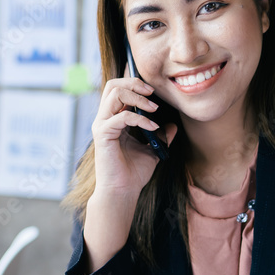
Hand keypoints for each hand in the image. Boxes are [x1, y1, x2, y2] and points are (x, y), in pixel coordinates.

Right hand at [90, 77, 176, 199]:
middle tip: (152, 93)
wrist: (123, 191)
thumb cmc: (133, 172)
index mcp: (113, 119)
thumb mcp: (152, 149)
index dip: (135, 84)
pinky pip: (122, 117)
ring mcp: (102, 125)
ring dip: (138, 97)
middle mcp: (104, 119)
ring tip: (154, 108)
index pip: (118, 89)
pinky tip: (153, 127)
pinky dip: (140, 118)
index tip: (154, 91)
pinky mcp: (103, 134)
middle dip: (134, 83)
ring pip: (114, 94)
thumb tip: (173, 125)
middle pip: (113, 85)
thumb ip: (161, 135)